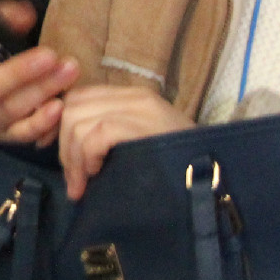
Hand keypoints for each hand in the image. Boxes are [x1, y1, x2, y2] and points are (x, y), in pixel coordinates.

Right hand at [0, 0, 78, 144]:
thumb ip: (7, 21)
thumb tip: (26, 13)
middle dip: (18, 72)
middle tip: (49, 56)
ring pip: (11, 110)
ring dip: (42, 90)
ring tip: (68, 70)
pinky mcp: (7, 138)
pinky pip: (25, 133)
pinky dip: (43, 122)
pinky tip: (60, 106)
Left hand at [57, 84, 191, 200]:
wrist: (220, 174)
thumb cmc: (178, 167)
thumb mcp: (139, 145)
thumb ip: (109, 137)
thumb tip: (68, 149)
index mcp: (131, 97)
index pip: (78, 98)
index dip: (60, 128)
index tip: (60, 159)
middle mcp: (134, 96)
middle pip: (71, 108)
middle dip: (63, 148)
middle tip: (75, 181)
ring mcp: (140, 109)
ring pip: (77, 121)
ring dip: (73, 158)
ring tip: (84, 184)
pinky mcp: (144, 126)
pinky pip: (96, 135)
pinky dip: (87, 157)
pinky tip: (96, 174)